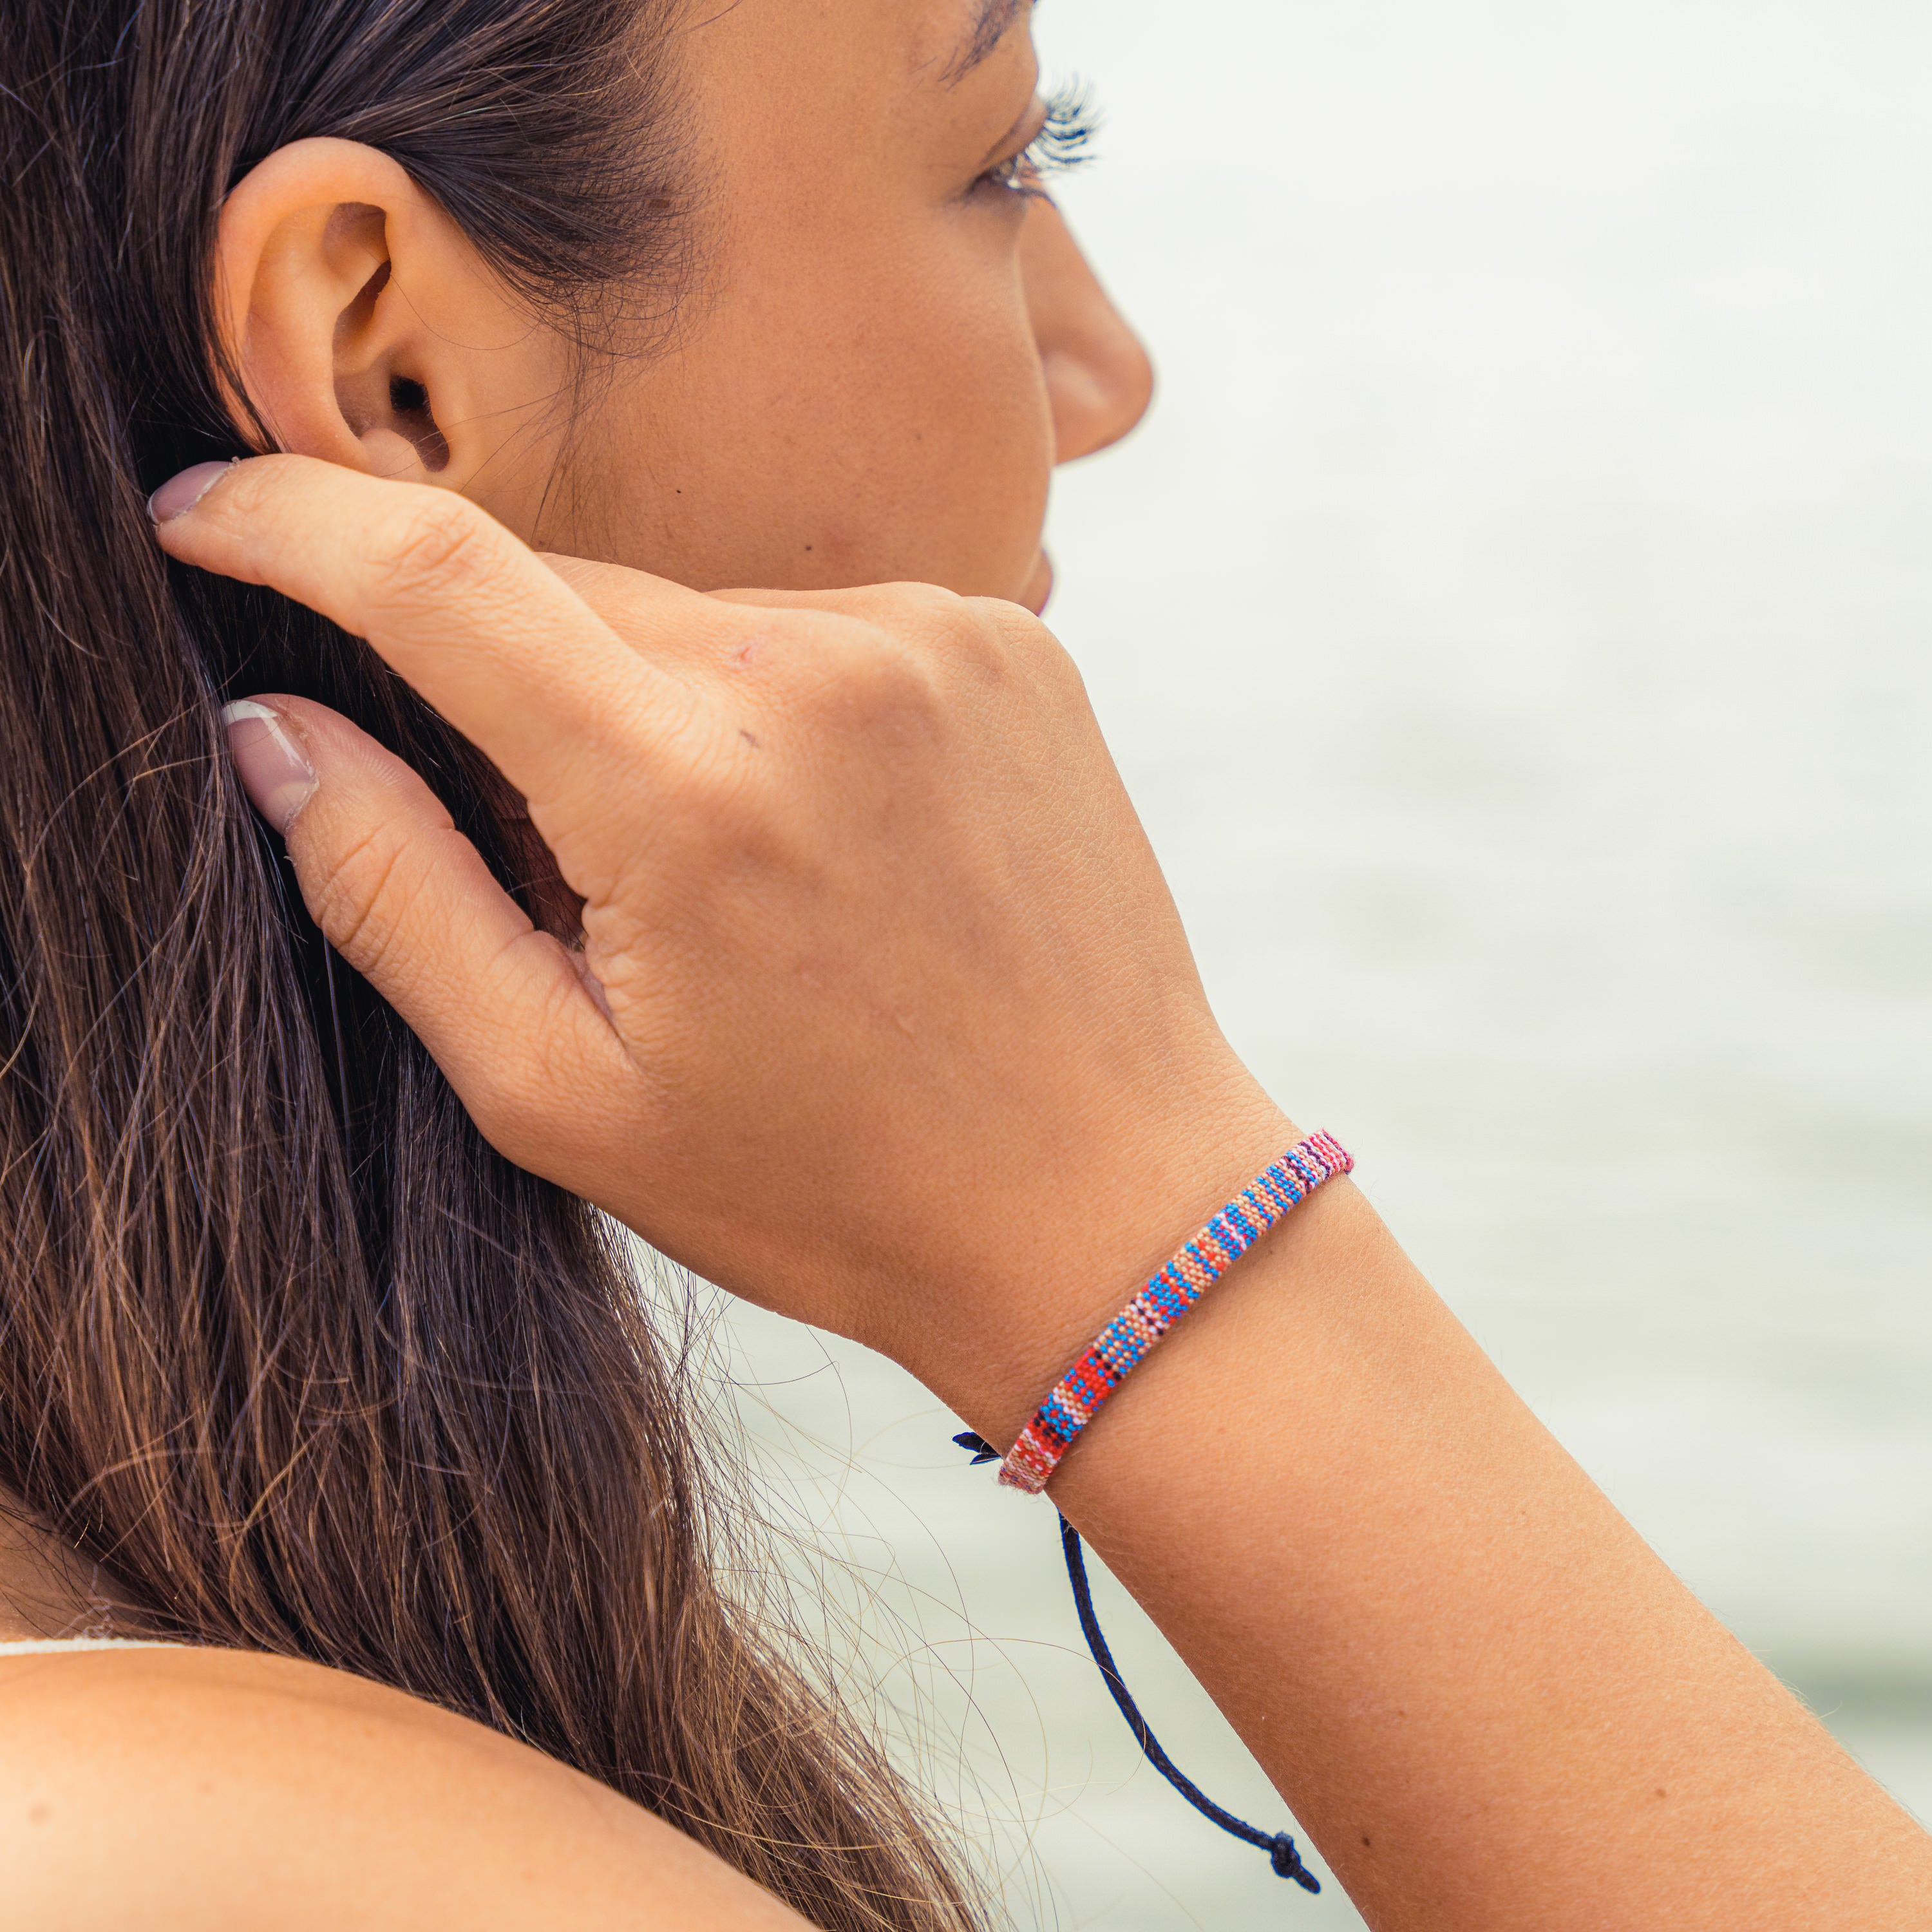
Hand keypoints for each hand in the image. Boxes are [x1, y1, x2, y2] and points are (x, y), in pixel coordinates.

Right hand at [153, 456, 1288, 1435]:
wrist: (1103, 1200)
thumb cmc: (832, 1186)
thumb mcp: (567, 1095)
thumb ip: (395, 895)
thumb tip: (276, 731)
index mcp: (687, 792)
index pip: (432, 575)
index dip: (283, 521)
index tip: (201, 513)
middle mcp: (819, 672)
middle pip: (565, 598)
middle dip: (514, 697)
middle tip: (580, 872)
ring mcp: (938, 639)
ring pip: (696, 614)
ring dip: (660, 714)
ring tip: (746, 890)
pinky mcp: (1015, 643)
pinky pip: (821, 625)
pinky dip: (777, 705)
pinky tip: (835, 842)